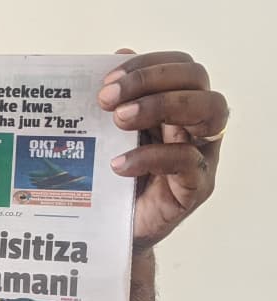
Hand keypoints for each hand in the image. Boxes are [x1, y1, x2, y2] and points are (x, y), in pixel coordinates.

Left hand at [97, 50, 227, 250]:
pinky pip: (187, 160)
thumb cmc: (113, 179)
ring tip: (119, 120)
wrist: (112, 230)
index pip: (180, 66)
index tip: (107, 81)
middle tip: (107, 100)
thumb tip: (118, 54)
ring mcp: (202, 154)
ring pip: (208, 110)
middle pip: (197, 79)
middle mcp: (195, 124)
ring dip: (161, 105)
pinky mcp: (196, 186)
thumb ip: (115, 99)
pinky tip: (119, 163)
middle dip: (150, 80)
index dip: (147, 65)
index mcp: (176, 106)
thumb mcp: (108, 134)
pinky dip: (150, 156)